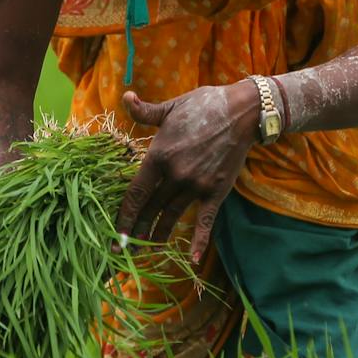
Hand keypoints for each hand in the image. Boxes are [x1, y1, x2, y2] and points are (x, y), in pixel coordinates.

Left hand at [114, 83, 258, 264]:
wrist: (242, 112)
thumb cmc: (203, 106)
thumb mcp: (170, 108)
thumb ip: (145, 112)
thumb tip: (126, 97)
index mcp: (159, 155)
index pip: (136, 192)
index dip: (124, 215)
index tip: (115, 232)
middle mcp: (175, 174)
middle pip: (151, 208)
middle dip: (135, 229)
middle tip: (123, 248)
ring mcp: (196, 185)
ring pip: (171, 215)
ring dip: (158, 234)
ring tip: (146, 249)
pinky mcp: (216, 191)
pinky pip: (205, 220)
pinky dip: (199, 241)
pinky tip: (193, 260)